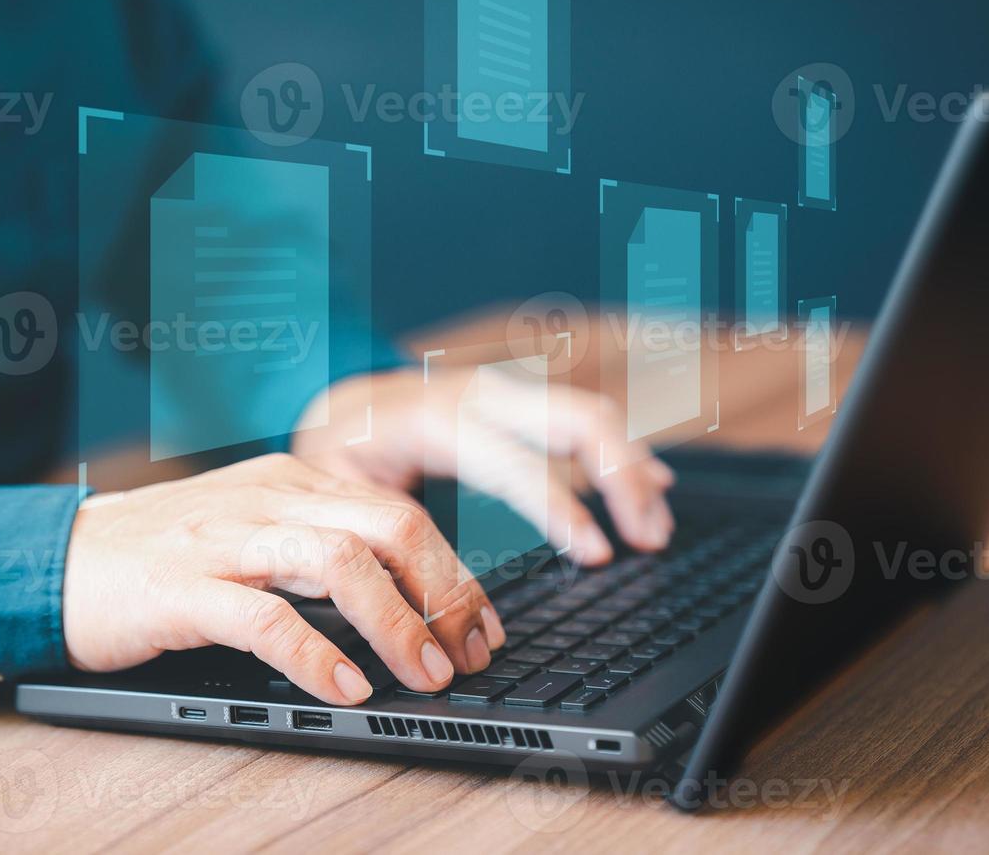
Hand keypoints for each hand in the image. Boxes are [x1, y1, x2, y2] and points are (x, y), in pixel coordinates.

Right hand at [60, 453, 506, 705]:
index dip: (455, 573)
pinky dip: (316, 656)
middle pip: (388, 528)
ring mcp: (225, 539)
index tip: (484, 627)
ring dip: (395, 624)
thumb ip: (318, 545)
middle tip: (471, 654)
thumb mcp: (253, 529)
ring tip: (425, 675)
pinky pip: (264, 618)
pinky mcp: (183, 586)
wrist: (58, 558)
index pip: (399, 514)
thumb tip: (405, 602)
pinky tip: (346, 689)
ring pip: (337, 562)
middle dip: (445, 595)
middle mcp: (268, 498)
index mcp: (293, 481)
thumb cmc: (165, 554)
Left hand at [292, 367, 675, 564]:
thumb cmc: (336, 450)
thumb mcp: (333, 488)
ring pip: (590, 413)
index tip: (596, 554)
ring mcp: (507, 394)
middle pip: (576, 417)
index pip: (515, 461)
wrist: (339, 400)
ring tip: (655, 528)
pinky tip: (648, 487)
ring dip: (631, 467)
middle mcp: (481, 394)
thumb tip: (417, 593)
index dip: (560, 508)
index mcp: (435, 418)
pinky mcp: (522, 405)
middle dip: (622, 476)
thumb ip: (375, 530)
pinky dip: (621, 452)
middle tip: (649, 540)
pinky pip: (584, 418)